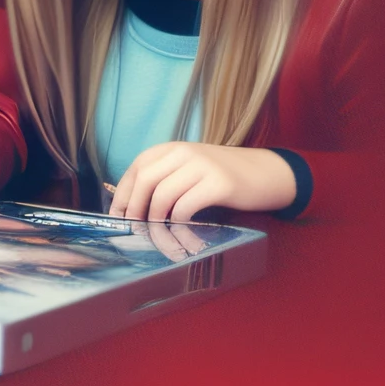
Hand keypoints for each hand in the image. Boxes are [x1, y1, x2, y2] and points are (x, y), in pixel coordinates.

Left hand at [109, 142, 296, 222]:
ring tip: (157, 236)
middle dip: (134, 207)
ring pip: (163, 195)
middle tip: (134, 229)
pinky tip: (181, 233)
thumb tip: (132, 206)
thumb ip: (165, 178)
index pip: (136, 168)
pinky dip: (178, 223)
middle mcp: (185, 153)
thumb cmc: (223, 177)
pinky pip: (187, 206)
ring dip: (156, 220)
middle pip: (145, 180)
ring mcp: (202, 166)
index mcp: (172, 148)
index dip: (123, 194)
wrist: (267, 174)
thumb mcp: (190, 169)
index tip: (117, 216)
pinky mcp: (220, 184)